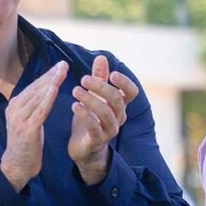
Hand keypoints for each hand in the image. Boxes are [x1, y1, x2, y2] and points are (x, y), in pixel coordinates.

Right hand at [0, 61, 67, 190]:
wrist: (17, 165)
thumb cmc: (26, 144)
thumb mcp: (27, 121)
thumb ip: (33, 106)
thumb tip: (44, 90)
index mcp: (15, 105)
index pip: (34, 87)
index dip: (47, 75)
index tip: (59, 66)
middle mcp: (15, 109)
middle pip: (36, 88)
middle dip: (50, 75)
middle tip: (63, 64)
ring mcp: (19, 119)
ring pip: (38, 96)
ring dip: (51, 82)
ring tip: (62, 71)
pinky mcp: (27, 129)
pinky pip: (39, 110)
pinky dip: (47, 98)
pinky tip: (55, 89)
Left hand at [68, 55, 138, 184]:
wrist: (84, 149)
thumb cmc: (91, 119)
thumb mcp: (94, 96)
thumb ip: (99, 78)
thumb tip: (101, 57)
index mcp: (120, 105)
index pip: (131, 92)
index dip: (124, 82)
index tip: (112, 74)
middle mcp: (118, 117)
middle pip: (116, 99)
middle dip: (100, 87)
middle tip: (83, 79)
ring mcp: (109, 130)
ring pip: (106, 113)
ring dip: (90, 100)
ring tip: (75, 90)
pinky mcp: (97, 141)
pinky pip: (94, 128)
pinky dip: (84, 115)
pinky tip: (74, 106)